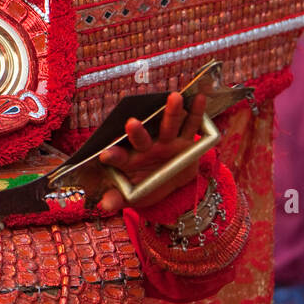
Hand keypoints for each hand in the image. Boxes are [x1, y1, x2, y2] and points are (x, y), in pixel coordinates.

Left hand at [97, 91, 206, 212]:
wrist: (170, 184)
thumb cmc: (145, 187)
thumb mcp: (132, 196)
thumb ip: (117, 199)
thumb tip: (104, 206)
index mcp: (130, 160)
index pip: (118, 156)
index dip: (113, 155)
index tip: (106, 155)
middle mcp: (147, 146)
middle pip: (141, 137)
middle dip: (137, 131)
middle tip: (132, 123)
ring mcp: (167, 141)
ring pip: (168, 125)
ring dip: (171, 112)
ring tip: (174, 97)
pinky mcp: (186, 141)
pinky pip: (191, 125)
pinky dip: (196, 111)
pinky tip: (199, 98)